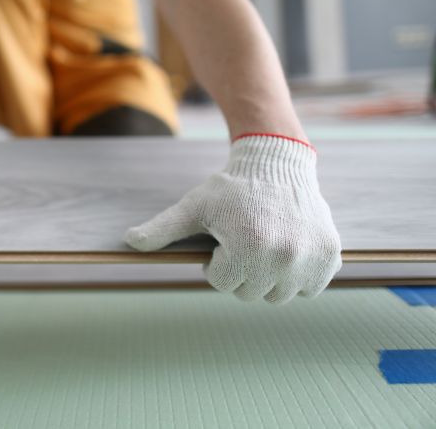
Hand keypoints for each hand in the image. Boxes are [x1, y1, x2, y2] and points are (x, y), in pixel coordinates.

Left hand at [125, 134, 341, 303]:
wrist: (277, 164)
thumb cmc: (231, 188)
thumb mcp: (193, 206)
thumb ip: (162, 228)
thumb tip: (129, 241)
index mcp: (248, 246)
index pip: (220, 283)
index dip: (215, 262)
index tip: (222, 238)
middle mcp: (283, 256)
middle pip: (249, 293)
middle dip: (239, 271)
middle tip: (241, 240)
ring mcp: (310, 258)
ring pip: (278, 296)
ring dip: (266, 277)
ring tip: (262, 245)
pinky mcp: (330, 257)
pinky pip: (308, 289)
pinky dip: (297, 277)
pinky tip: (286, 250)